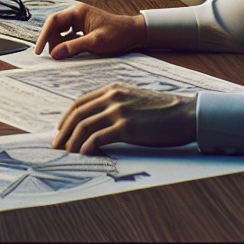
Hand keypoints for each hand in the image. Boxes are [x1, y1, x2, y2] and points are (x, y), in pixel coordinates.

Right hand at [34, 3, 145, 58]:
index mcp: (78, 12)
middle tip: (54, 57)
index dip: (44, 36)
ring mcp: (79, 21)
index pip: (53, 21)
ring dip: (59, 45)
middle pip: (55, 27)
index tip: (39, 50)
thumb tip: (55, 54)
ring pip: (61, 33)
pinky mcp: (83, 29)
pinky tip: (69, 53)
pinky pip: (68, 36)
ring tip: (63, 56)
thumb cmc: (118, 34)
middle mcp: (76, 14)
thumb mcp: (96, 42)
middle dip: (52, 42)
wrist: (133, 33)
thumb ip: (74, 47)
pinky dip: (67, 45)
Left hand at [51, 84, 195, 153]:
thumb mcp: (134, 98)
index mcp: (112, 89)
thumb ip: (115, 103)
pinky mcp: (127, 127)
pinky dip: (87, 147)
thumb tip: (98, 120)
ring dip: (72, 142)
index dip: (66, 118)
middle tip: (57, 145)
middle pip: (77, 114)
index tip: (61, 130)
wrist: (186, 113)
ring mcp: (119, 111)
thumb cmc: (163, 110)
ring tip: (67, 153)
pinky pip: (98, 138)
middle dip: (63, 131)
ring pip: (84, 126)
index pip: (80, 103)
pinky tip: (84, 154)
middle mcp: (112, 97)